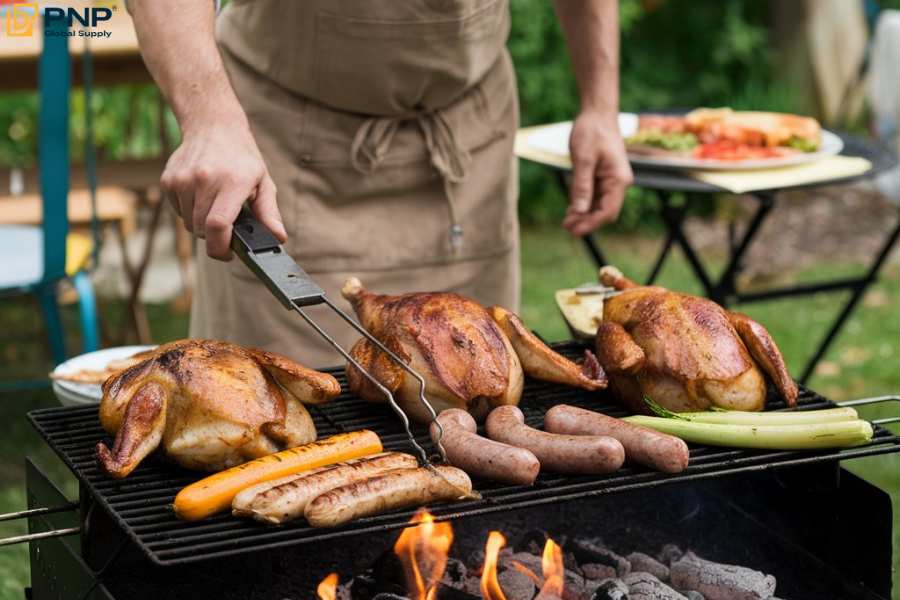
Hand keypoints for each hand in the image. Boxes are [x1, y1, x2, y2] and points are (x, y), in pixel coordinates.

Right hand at [161, 120, 285, 260]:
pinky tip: (201, 195)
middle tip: (228, 227)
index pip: (218, 224)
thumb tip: (278, 238)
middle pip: (203, 230)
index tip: (228, 253)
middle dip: (215, 237)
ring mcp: (183, 179)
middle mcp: (205, 180)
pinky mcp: (168, 180)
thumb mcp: (263, 182)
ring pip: (189, 224)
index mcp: (232, 182)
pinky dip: (190, 212)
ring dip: (202, 224)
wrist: (212, 126)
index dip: (221, 247)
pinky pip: (178, 212)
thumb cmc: (242, 158)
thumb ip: (269, 213)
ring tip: (215, 205)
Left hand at [562, 111, 633, 236]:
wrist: (597, 112)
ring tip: (566, 222)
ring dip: (584, 215)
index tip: (573, 230)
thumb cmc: (592, 131)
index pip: (607, 211)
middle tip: (566, 228)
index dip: (591, 224)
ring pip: (599, 206)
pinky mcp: (603, 176)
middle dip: (587, 222)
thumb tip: (579, 211)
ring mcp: (612, 180)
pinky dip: (584, 205)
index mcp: (618, 179)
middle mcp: (619, 183)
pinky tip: (571, 210)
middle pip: (605, 212)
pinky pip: (595, 196)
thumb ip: (581, 185)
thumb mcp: (583, 158)